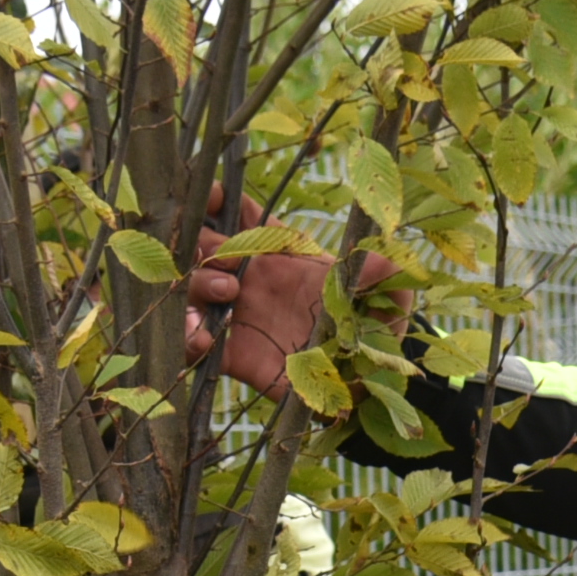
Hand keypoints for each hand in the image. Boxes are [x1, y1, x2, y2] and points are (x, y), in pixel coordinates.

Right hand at [183, 203, 390, 397]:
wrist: (363, 377)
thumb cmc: (373, 324)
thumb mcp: (384, 294)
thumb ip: (381, 272)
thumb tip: (388, 257)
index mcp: (279, 253)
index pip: (238, 213)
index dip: (221, 199)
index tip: (217, 198)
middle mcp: (250, 278)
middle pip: (205, 245)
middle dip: (206, 245)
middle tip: (230, 262)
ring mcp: (237, 315)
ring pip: (192, 288)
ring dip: (199, 285)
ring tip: (229, 296)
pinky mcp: (231, 355)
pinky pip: (192, 344)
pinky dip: (188, 338)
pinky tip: (204, 342)